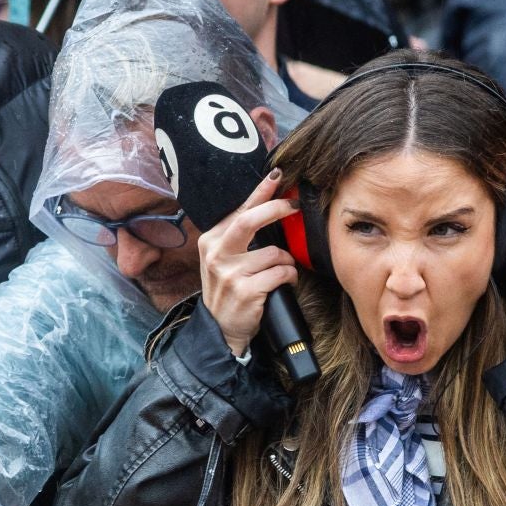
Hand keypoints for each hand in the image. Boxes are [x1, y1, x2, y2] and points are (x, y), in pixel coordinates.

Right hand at [197, 171, 297, 355]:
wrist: (221, 329)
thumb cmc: (228, 290)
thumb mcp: (222, 260)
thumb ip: (237, 236)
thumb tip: (266, 206)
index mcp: (210, 241)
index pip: (238, 210)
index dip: (260, 192)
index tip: (276, 176)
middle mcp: (216, 254)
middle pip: (250, 220)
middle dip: (276, 209)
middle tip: (294, 206)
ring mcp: (230, 274)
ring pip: (275, 253)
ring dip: (287, 261)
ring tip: (282, 271)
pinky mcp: (246, 291)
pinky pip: (281, 273)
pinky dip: (290, 276)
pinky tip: (284, 283)